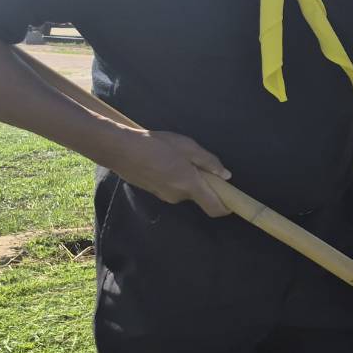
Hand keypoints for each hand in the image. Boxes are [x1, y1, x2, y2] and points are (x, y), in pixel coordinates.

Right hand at [108, 128, 232, 217]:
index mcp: (190, 185)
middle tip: (198, 163)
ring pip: (185, 191)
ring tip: (176, 158)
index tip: (232, 201)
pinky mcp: (155, 193)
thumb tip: (225, 176)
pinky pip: (172, 188)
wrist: (121, 150)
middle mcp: (179, 196)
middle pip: (200, 196)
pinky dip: (175, 179)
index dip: (226, 208)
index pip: (214, 208)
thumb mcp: (187, 147)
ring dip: (188, 179)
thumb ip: (209, 162)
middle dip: (204, 184)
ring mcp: (165, 196)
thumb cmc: (156, 145)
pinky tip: (164, 162)